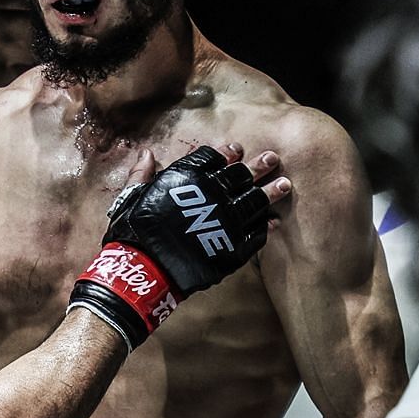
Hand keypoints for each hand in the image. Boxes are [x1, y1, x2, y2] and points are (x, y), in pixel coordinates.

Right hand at [69, 143, 290, 349]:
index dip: (227, 152)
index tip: (237, 150)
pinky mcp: (234, 246)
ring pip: (255, 201)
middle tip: (273, 159)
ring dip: (271, 192)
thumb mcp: (132, 195)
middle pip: (242, 175)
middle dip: (259, 166)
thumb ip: (142, 174)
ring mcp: (227, 220)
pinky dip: (266, 226)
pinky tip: (274, 221)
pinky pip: (256, 233)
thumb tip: (147, 154)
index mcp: (188, 178)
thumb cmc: (136, 230)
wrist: (146, 267)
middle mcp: (213, 194)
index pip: (214, 157)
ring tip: (286, 184)